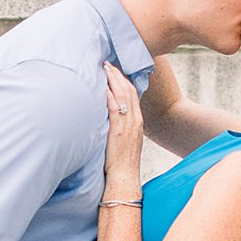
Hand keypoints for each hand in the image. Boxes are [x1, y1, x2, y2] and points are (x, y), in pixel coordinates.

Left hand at [103, 61, 143, 190]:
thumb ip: (121, 126)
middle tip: (108, 63)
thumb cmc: (122, 162)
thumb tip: (110, 116)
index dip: (125, 79)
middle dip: (118, 74)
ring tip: (105, 68)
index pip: (133, 94)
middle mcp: (135, 120)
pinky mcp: (118, 131)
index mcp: (138, 122)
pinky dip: (109, 94)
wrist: (125, 178)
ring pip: (123, 95)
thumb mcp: (126, 140)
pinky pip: (114, 108)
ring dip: (113, 79)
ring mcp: (128, 125)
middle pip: (129, 90)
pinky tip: (102, 85)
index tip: (115, 69)